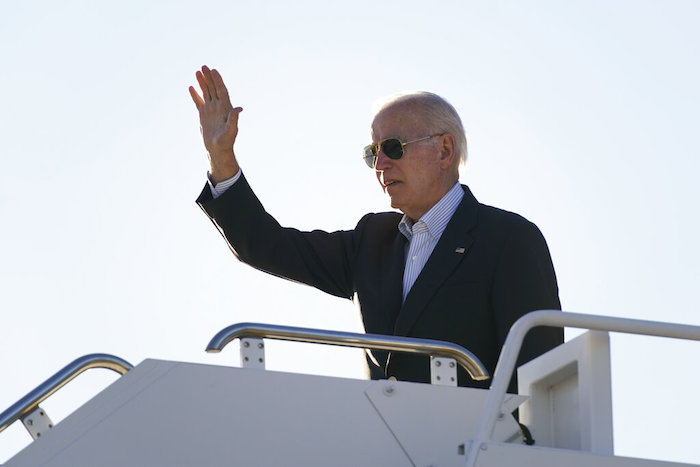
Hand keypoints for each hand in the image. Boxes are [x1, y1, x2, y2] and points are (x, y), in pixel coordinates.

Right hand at [189, 65, 242, 183]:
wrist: (218, 150)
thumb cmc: (226, 141)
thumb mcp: (231, 130)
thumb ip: (234, 118)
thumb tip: (239, 108)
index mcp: (226, 108)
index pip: (222, 91)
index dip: (218, 80)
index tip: (214, 70)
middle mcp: (219, 107)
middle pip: (213, 89)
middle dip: (209, 78)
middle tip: (204, 66)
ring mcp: (211, 110)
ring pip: (206, 93)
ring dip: (202, 82)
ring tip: (197, 71)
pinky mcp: (203, 115)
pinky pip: (198, 102)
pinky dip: (195, 95)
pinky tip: (191, 87)